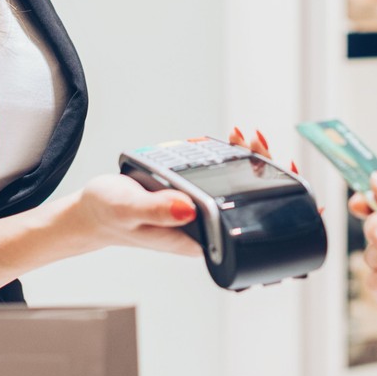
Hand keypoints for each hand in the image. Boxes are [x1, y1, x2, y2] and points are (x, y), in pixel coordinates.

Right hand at [69, 126, 292, 259]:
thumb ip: (158, 210)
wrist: (91, 212)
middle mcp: (204, 226)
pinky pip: (217, 175)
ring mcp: (199, 210)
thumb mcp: (130, 209)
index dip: (273, 201)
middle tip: (256, 141)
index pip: (246, 222)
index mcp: (198, 239)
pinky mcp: (191, 194)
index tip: (285, 173)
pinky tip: (229, 141)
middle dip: (263, 170)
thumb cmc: (107, 215)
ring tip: (245, 135)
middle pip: (247, 200)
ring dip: (247, 160)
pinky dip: (227, 156)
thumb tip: (190, 208)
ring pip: (236, 184)